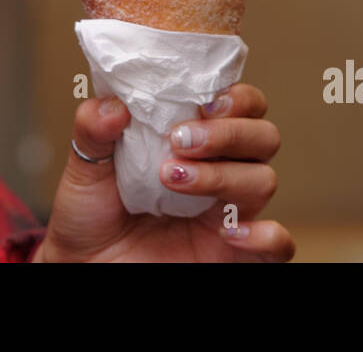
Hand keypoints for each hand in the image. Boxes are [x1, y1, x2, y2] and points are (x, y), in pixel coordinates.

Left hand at [33, 83, 293, 261]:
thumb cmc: (92, 215)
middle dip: (229, 132)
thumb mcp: (84, 167)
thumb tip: (113, 104)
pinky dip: (265, 235)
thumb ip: (93, 130)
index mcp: (196, 139)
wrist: (87, 266)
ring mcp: (230, 211)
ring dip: (222, 174)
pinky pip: (278, 245)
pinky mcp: (235, 254)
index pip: (241, 104)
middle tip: (180, 139)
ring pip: (264, 180)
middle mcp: (221, 170)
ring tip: (171, 178)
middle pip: (263, 136)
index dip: (235, 96)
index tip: (203, 101)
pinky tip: (229, 232)